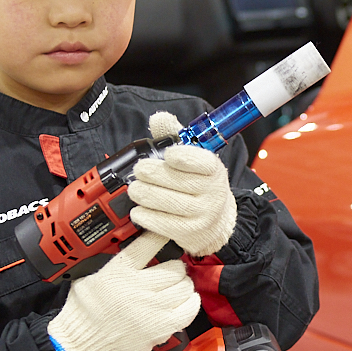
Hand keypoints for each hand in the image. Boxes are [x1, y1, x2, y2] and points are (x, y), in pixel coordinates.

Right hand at [47, 232, 200, 350]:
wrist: (79, 344)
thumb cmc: (83, 311)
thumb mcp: (90, 276)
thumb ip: (113, 264)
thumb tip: (134, 252)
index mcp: (119, 271)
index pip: (148, 244)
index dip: (160, 237)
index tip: (164, 236)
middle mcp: (137, 288)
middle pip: (175, 268)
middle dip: (176, 268)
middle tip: (171, 272)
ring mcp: (150, 310)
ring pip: (184, 288)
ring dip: (183, 286)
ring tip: (177, 288)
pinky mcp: (159, 329)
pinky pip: (188, 311)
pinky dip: (190, 304)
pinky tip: (184, 303)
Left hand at [128, 111, 237, 257]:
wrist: (216, 222)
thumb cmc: (200, 185)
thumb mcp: (194, 157)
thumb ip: (175, 135)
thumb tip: (159, 118)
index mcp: (214, 170)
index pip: (202, 161)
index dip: (183, 156)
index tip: (168, 154)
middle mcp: (213, 192)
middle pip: (176, 180)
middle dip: (151, 174)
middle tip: (139, 171)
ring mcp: (203, 214)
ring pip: (166, 201)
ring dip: (144, 194)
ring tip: (135, 189)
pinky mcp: (190, 232)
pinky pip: (162, 223)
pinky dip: (145, 215)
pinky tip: (139, 210)